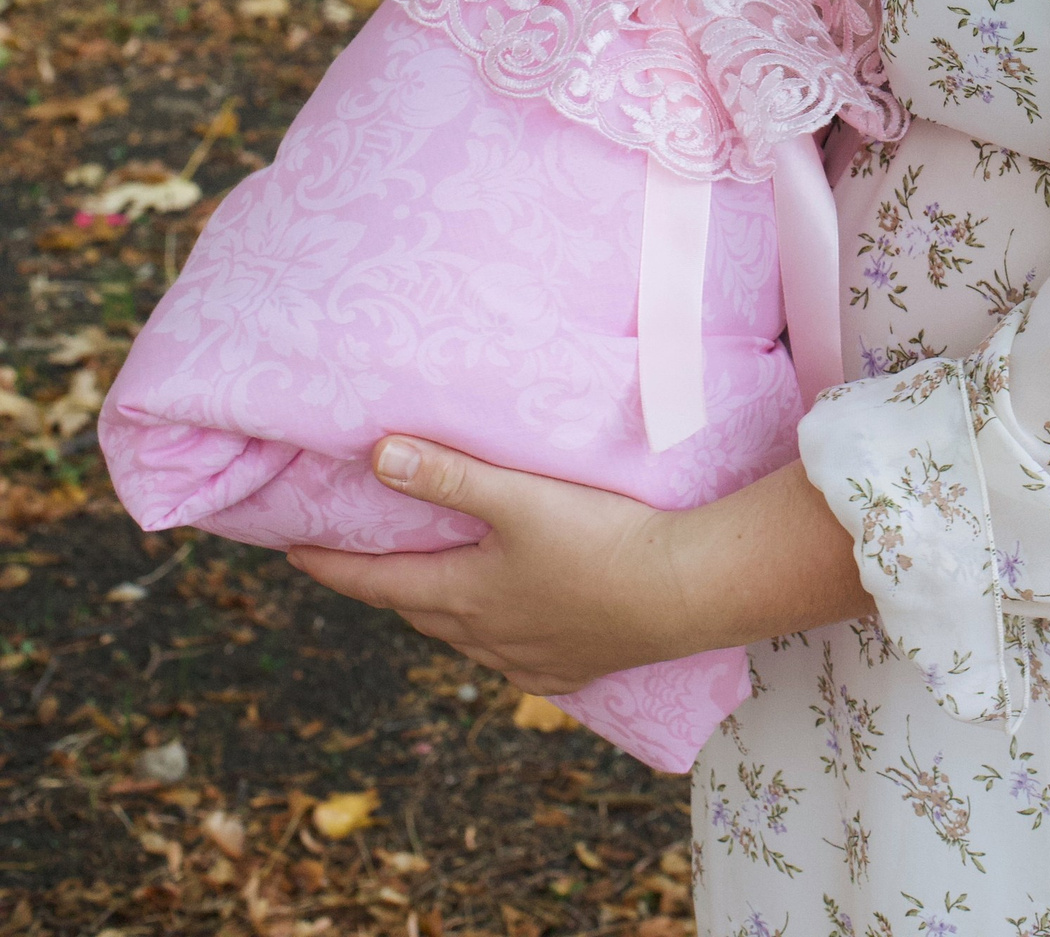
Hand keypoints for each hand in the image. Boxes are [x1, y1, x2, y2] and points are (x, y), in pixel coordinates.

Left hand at [287, 442, 871, 691]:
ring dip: (439, 608)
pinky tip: (509, 621)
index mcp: (465, 595)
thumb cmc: (601, 538)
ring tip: (432, 581)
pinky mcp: (570, 669)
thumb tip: (375, 454)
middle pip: (417, 609)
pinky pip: (511, 655)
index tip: (292, 553)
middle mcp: (486, 637)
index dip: (332, 565)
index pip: (378, 581)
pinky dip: (493, 633)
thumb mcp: (518, 497)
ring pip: (463, 634)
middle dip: (384, 583)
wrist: (683, 592)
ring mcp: (528, 659)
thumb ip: (449, 476)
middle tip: (360, 558)